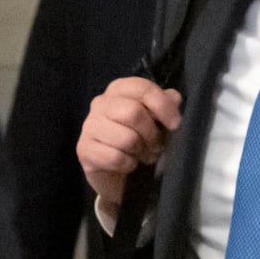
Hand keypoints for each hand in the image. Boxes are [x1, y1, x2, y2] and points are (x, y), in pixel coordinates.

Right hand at [76, 76, 181, 212]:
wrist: (116, 170)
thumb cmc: (140, 137)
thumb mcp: (157, 119)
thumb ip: (166, 105)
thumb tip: (174, 98)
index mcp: (120, 89)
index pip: (142, 88)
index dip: (163, 106)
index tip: (175, 124)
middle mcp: (101, 103)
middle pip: (133, 113)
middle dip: (152, 134)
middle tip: (158, 145)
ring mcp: (89, 126)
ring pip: (125, 138)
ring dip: (142, 152)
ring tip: (145, 155)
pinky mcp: (84, 149)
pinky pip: (115, 157)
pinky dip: (129, 164)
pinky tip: (129, 163)